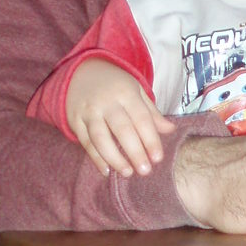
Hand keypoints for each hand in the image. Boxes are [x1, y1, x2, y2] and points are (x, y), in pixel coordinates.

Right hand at [66, 59, 175, 177]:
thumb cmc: (115, 86)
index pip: (141, 119)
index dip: (150, 139)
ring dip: (114, 158)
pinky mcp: (75, 121)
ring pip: (101, 138)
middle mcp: (106, 102)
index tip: (158, 158)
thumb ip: (151, 112)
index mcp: (125, 93)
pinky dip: (96, 158)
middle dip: (135, 152)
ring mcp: (89, 112)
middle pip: (122, 130)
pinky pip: (86, 142)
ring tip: (128, 173)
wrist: (81, 73)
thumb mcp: (136, 91)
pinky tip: (106, 171)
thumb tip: (170, 130)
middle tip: (145, 170)